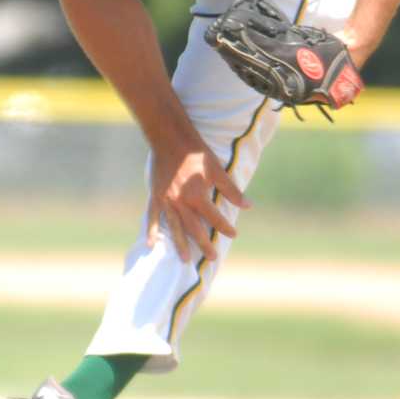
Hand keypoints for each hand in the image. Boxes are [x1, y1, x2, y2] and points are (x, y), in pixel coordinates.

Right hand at [146, 143, 248, 262]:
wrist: (171, 139)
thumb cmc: (196, 153)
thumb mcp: (217, 170)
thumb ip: (231, 190)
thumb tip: (248, 206)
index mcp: (197, 196)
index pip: (215, 218)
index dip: (225, 227)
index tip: (234, 234)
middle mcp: (181, 203)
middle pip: (194, 229)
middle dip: (204, 244)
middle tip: (213, 257)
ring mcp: (166, 201)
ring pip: (174, 228)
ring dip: (180, 244)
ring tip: (185, 259)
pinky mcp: (155, 197)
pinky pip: (153, 217)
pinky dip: (152, 231)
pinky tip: (151, 244)